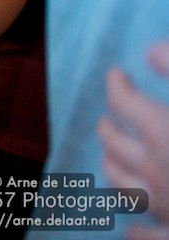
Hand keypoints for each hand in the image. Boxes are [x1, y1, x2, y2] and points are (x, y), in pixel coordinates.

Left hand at [101, 41, 168, 236]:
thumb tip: (150, 52)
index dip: (117, 85)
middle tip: (110, 117)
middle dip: (110, 127)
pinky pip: (148, 237)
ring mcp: (166, 207)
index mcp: (162, 134)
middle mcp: (156, 172)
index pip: (123, 102)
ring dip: (113, 169)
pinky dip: (136, 233)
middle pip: (115, 145)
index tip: (118, 75)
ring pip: (123, 187)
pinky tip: (130, 231)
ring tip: (112, 158)